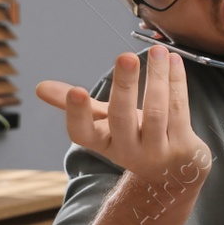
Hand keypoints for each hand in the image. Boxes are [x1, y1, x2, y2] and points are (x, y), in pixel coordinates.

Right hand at [35, 46, 211, 185]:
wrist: (174, 174)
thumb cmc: (134, 139)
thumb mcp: (105, 125)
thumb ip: (79, 106)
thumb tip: (39, 87)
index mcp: (103, 144)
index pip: (82, 134)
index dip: (77, 114)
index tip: (76, 90)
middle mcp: (128, 151)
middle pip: (123, 118)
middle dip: (125, 86)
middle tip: (125, 57)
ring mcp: (157, 152)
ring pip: (158, 112)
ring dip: (158, 78)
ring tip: (157, 51)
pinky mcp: (184, 148)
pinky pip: (180, 110)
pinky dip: (177, 82)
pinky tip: (173, 60)